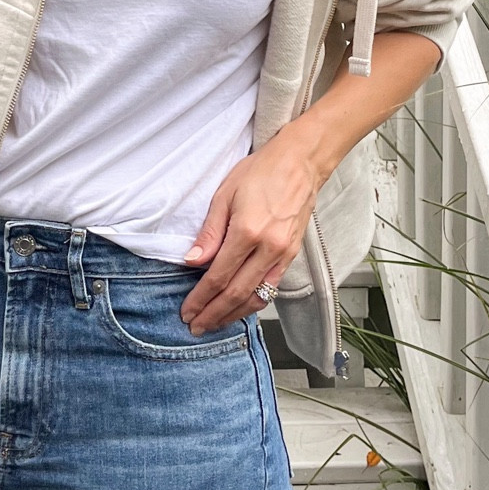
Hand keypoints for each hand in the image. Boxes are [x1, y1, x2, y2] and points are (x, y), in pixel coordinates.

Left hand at [180, 132, 322, 335]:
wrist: (301, 162)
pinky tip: (239, 308)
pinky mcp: (291, 255)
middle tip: (195, 327)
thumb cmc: (261, 172)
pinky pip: (270, 287)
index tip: (187, 311)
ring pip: (257, 296)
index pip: (219, 276)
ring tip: (214, 324)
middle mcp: (269, 248)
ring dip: (234, 315)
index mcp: (248, 232)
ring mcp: (283, 254)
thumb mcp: (225, 195)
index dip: (201, 298)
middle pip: (237, 293)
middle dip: (214, 314)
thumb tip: (192, 262)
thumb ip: (209, 233)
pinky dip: (254, 302)